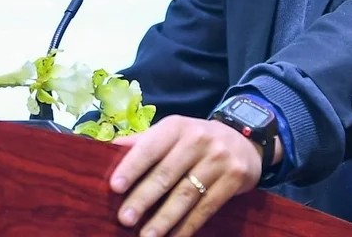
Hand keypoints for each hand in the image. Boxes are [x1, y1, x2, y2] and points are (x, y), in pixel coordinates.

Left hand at [109, 115, 264, 236]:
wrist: (244, 139)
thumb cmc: (195, 138)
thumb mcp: (172, 132)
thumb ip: (143, 141)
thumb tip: (107, 148)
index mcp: (176, 126)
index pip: (150, 147)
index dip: (132, 167)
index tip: (115, 186)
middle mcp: (198, 140)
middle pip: (166, 174)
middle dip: (144, 198)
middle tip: (125, 219)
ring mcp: (218, 160)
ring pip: (186, 194)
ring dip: (164, 219)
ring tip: (146, 236)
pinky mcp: (234, 179)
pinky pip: (207, 207)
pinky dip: (188, 226)